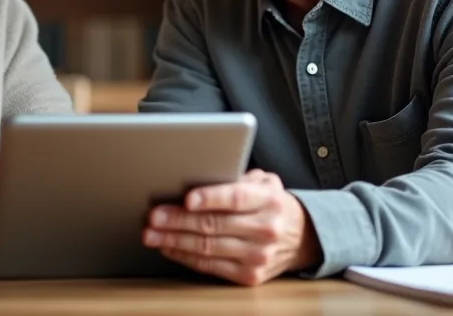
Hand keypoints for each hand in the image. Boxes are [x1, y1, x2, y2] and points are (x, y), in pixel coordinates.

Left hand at [143, 169, 320, 285]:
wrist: (300, 237)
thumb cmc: (270, 204)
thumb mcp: (263, 182)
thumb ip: (235, 178)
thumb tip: (194, 175)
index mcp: (269, 200)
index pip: (236, 198)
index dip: (210, 198)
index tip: (187, 198)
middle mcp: (266, 229)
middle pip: (214, 225)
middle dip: (178, 220)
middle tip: (154, 216)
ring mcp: (258, 256)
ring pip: (207, 248)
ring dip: (174, 241)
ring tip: (152, 234)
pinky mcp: (249, 276)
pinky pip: (209, 266)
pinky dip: (185, 257)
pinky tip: (169, 247)